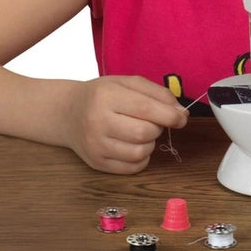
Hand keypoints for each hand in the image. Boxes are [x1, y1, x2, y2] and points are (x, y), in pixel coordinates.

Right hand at [64, 76, 189, 172]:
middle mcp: (97, 122)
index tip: (182, 117)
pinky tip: (135, 145)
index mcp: (106, 96)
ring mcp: (95, 145)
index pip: (145, 109)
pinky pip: (132, 167)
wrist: (67, 112)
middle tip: (154, 121)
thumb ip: (157, 94)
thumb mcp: (127, 83)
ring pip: (139, 152)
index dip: (170, 115)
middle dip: (158, 128)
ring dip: (150, 143)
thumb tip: (181, 113)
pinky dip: (142, 158)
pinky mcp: (96, 163)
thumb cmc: (102, 95)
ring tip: (141, 132)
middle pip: (144, 133)